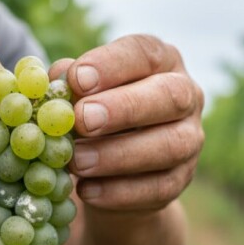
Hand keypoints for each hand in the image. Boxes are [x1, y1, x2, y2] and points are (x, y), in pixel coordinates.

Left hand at [49, 35, 203, 211]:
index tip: (77, 79)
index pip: (144, 52)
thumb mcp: (78, 94)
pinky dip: (120, 192)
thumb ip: (67, 84)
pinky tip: (87, 190)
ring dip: (119, 155)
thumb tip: (54, 80)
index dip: (111, 64)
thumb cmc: (90, 114)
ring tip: (76, 162)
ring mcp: (190, 139)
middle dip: (124, 108)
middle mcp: (186, 95)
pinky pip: (160, 188)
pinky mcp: (182, 179)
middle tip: (82, 120)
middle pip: (170, 96)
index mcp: (159, 61)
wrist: (110, 169)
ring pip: (170, 145)